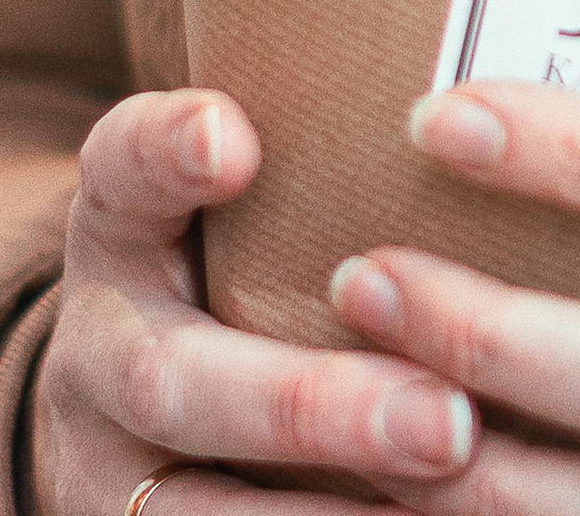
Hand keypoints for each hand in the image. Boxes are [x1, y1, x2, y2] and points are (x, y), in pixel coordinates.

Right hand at [30, 86, 479, 509]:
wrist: (147, 415)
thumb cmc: (247, 264)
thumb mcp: (247, 200)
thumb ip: (318, 155)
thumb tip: (483, 103)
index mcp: (120, 231)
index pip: (119, 170)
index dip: (164, 152)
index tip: (232, 134)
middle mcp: (97, 354)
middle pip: (176, 381)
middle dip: (313, 406)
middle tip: (446, 418)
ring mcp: (105, 472)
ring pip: (195, 511)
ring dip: (327, 513)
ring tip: (451, 476)